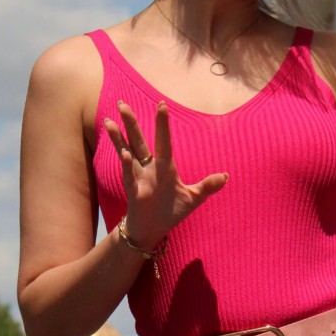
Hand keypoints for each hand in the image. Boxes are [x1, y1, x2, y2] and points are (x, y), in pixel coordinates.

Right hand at [103, 101, 228, 247]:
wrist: (153, 231)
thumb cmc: (170, 212)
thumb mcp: (193, 199)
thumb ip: (208, 186)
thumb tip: (225, 176)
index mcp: (164, 167)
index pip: (163, 141)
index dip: (162, 124)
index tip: (161, 104)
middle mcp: (149, 169)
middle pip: (138, 141)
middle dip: (131, 123)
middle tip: (121, 103)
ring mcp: (139, 179)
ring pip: (127, 153)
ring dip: (119, 139)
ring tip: (109, 122)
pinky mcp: (134, 193)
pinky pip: (130, 177)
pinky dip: (128, 167)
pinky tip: (126, 155)